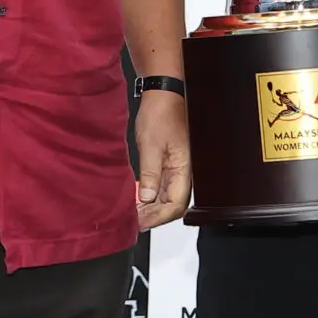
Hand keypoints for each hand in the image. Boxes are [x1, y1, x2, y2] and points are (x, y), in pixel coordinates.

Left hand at [133, 89, 192, 229]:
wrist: (163, 94)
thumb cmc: (161, 114)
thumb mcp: (150, 145)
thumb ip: (150, 174)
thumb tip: (148, 198)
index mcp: (184, 168)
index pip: (176, 205)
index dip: (158, 218)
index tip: (140, 223)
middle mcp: (184, 171)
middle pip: (173, 205)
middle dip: (154, 216)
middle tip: (133, 220)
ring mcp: (178, 167)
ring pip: (168, 197)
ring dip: (152, 207)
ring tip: (133, 212)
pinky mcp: (171, 162)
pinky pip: (164, 186)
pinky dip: (151, 195)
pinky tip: (138, 197)